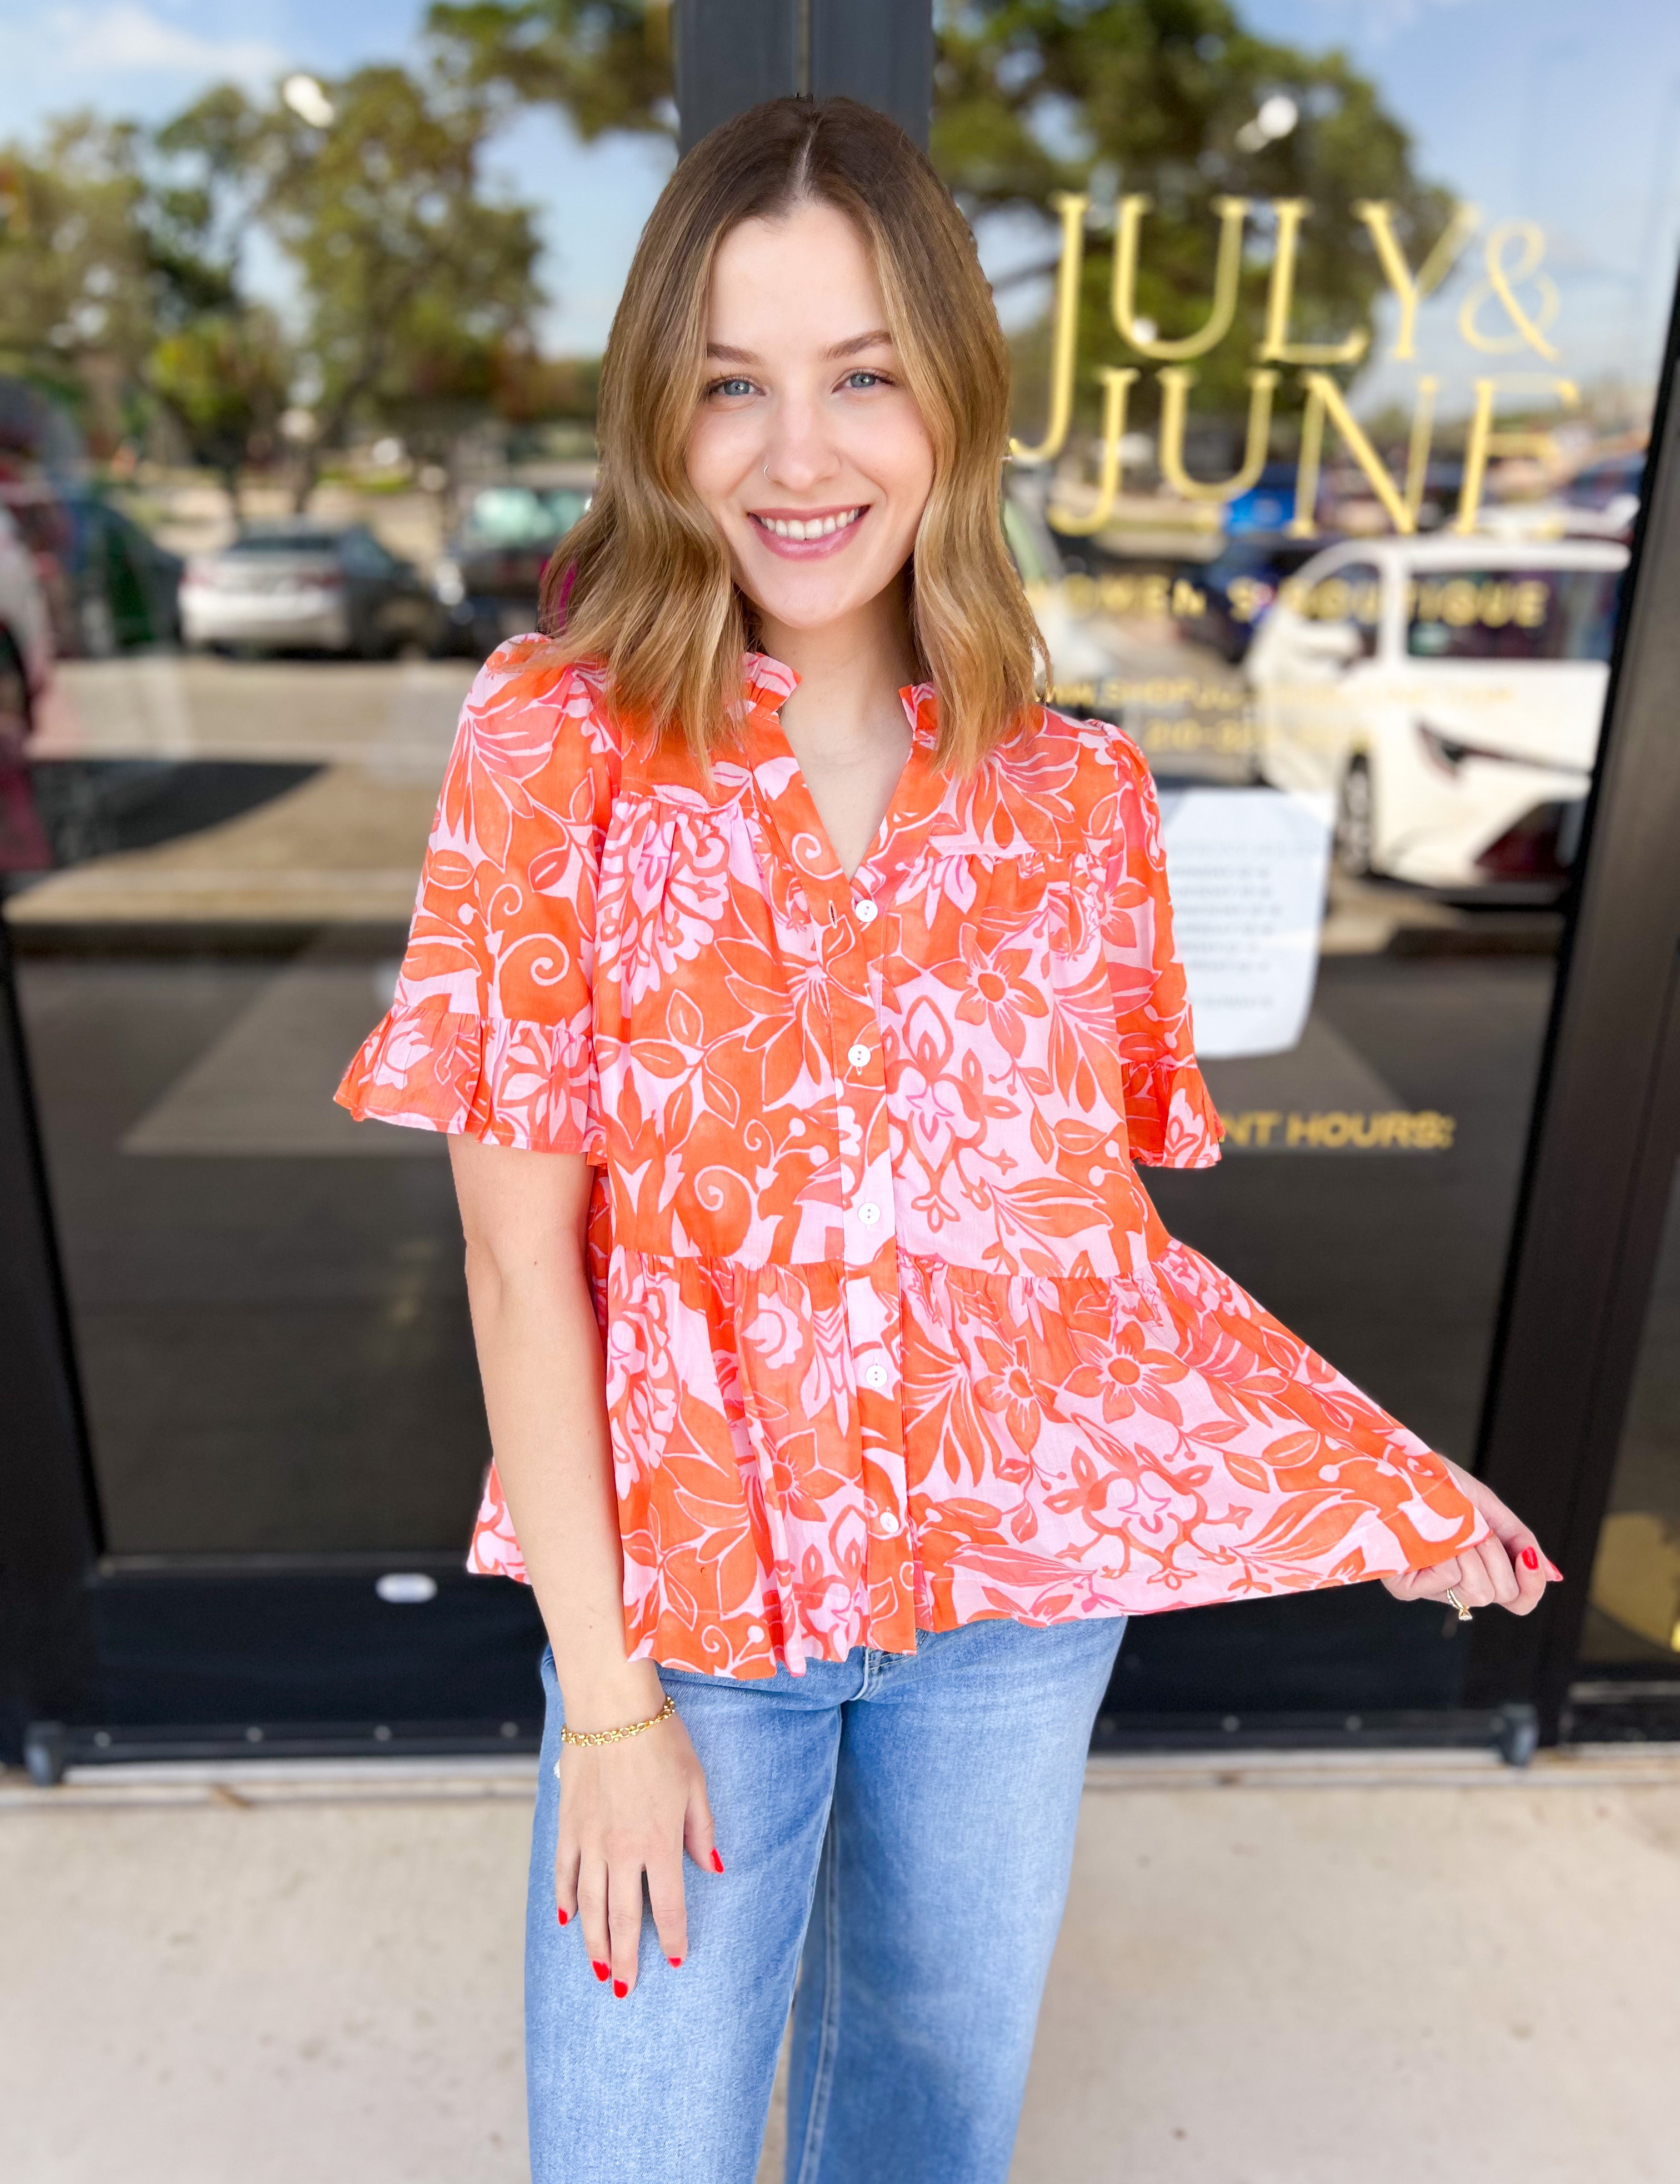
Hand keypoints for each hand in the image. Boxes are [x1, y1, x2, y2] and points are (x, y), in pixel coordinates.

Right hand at [554, 1694, 719, 1996]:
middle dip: (626, 1958)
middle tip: (624, 1988)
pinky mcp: (567, 1826)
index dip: (674, 1938)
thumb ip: (701, 1831)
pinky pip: (564, 1874)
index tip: (675, 1959)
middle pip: (624, 1919)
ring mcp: (590, 1841)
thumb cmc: (661, 1741)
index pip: (669, 1906)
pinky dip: (565, 1900)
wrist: (611, 1710)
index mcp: (660, 1843)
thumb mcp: (695, 1783)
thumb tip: (714, 1868)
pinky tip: (569, 1920)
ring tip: (598, 1969)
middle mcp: (623, 1851)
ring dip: (594, 1942)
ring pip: (591, 1906)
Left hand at [1381, 1457, 1562, 1616]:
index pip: (1518, 1601)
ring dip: (1474, 1550)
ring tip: (1453, 1526)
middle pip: (1500, 1595)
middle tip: (1476, 1527)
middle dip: (1497, 1555)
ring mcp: (1428, 1589)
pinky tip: (1432, 1533)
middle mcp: (1454, 1587)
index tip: (1528, 1555)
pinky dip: (1449, 1551)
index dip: (1531, 1586)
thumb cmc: (1437, 1484)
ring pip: (1477, 1591)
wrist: (1399, 1465)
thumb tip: (1553, 1576)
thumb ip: (1518, 1540)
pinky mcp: (1404, 1586)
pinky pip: (1448, 1579)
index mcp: (1478, 1570)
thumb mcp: (1486, 1507)